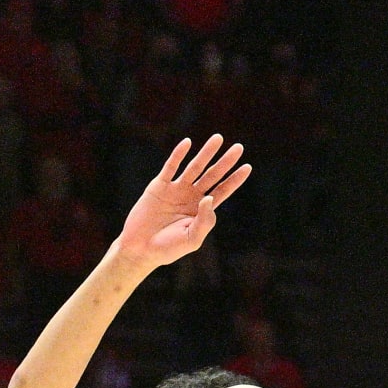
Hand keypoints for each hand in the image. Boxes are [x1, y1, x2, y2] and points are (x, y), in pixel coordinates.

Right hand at [114, 136, 249, 271]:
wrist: (140, 249)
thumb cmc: (168, 248)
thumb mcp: (192, 238)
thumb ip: (205, 221)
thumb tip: (210, 198)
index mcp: (202, 209)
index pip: (222, 190)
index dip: (234, 179)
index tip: (247, 167)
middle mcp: (191, 196)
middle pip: (212, 175)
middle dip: (225, 162)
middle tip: (239, 148)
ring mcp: (175, 190)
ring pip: (194, 167)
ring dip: (206, 153)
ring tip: (218, 138)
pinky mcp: (158, 186)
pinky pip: (170, 167)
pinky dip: (178, 155)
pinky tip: (188, 143)